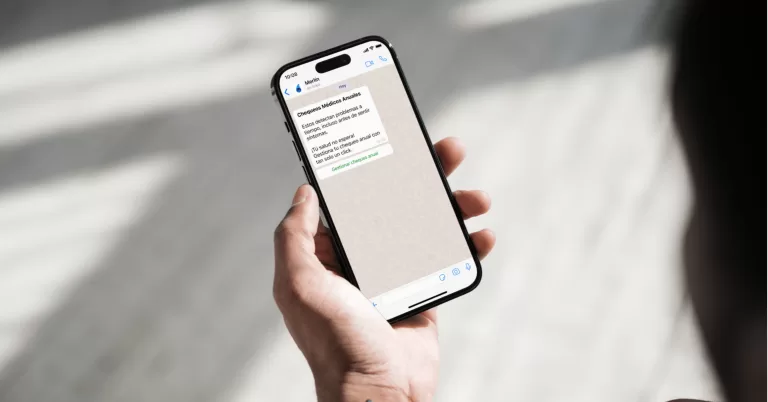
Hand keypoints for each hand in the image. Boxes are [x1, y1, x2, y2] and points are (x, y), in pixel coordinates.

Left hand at [273, 137, 494, 401]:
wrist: (379, 391)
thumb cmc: (335, 341)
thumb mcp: (300, 284)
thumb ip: (294, 236)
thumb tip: (303, 193)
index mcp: (329, 255)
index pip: (352, 200)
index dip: (372, 170)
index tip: (394, 142)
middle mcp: (362, 260)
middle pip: (396, 205)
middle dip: (424, 176)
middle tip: (448, 151)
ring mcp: (395, 276)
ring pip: (427, 227)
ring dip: (454, 206)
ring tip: (477, 197)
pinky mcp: (424, 294)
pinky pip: (448, 260)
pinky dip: (468, 245)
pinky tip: (483, 235)